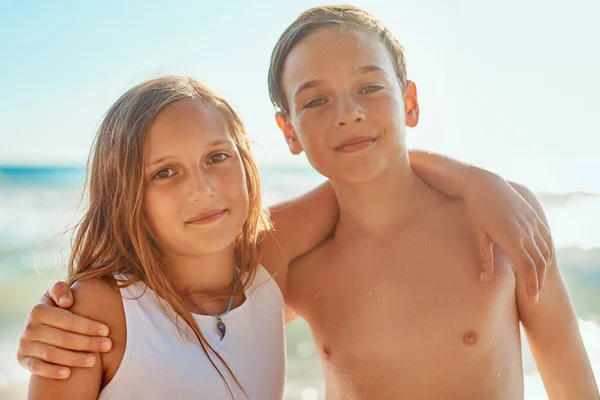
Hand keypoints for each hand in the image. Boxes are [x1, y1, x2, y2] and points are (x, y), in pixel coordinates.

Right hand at [17, 281, 112, 378]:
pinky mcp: (22, 359)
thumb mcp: (57, 293)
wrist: (40, 324)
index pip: (67, 320)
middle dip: (87, 342)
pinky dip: (51, 371)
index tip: (106, 330)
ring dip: (74, 359)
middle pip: (62, 338)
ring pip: (51, 354)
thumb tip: (66, 302)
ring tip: (94, 361)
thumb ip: (61, 290)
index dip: (88, 326)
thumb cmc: (56, 306)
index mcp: (38, 310)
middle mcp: (29, 327)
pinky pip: (36, 368)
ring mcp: (25, 344)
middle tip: (107, 345)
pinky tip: (68, 374)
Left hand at [464, 170, 552, 301]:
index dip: (531, 286)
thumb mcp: (479, 235)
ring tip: (537, 281)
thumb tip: (483, 280)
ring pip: (544, 251)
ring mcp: (532, 223)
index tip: (531, 299)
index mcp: (511, 238)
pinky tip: (543, 261)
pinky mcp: (534, 216)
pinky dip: (547, 252)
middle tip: (534, 296)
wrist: (485, 183)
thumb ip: (484, 258)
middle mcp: (525, 231)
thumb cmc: (477, 210)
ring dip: (543, 269)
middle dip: (538, 282)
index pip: (527, 268)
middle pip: (539, 263)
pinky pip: (546, 238)